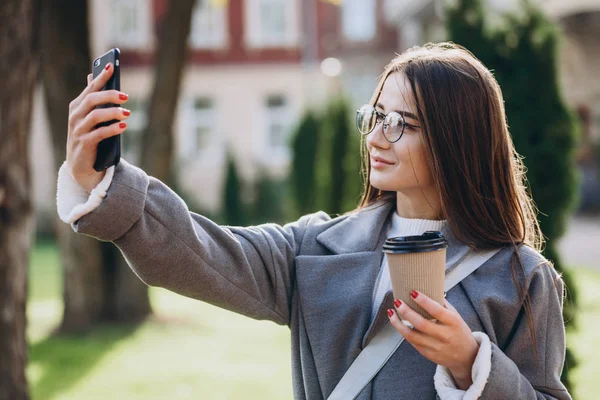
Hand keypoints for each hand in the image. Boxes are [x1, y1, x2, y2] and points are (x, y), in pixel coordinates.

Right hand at [66, 62, 129, 192]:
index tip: (111, 66)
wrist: (81, 166)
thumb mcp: (90, 118)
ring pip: (95, 116)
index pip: (90, 89)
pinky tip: (123, 127)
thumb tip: (93, 76)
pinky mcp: (84, 144)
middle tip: (126, 96)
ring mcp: (78, 130)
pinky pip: (99, 134)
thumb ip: (93, 99)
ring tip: (127, 113)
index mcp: (77, 107)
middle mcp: (75, 116)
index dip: (100, 77)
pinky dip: (112, 129)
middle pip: (91, 100)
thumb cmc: (89, 137)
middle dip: (109, 95)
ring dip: (113, 113)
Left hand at [387, 291, 478, 389]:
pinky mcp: (428, 354)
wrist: (466, 357)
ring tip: (391, 312)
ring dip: (398, 323)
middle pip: (421, 324)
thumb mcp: (456, 316)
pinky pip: (412, 342)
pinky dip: (402, 331)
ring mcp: (436, 347)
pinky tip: (397, 323)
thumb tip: (427, 288)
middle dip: (406, 312)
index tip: (413, 292)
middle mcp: (444, 336)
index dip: (424, 301)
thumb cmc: (458, 332)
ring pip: (412, 336)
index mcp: (453, 323)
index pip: (437, 311)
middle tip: (397, 301)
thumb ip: (442, 305)